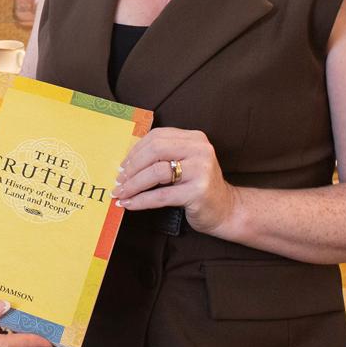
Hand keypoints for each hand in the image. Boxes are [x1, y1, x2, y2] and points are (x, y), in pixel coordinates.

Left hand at [111, 128, 236, 235]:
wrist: (226, 209)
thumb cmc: (198, 186)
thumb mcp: (184, 164)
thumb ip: (163, 156)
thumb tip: (125, 163)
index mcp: (194, 138)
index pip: (157, 137)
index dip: (135, 151)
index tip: (122, 166)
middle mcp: (200, 150)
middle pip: (155, 150)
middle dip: (132, 166)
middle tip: (119, 180)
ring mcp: (201, 170)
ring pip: (156, 172)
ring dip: (133, 184)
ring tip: (121, 193)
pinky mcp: (198, 192)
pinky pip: (161, 195)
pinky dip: (141, 200)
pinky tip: (129, 204)